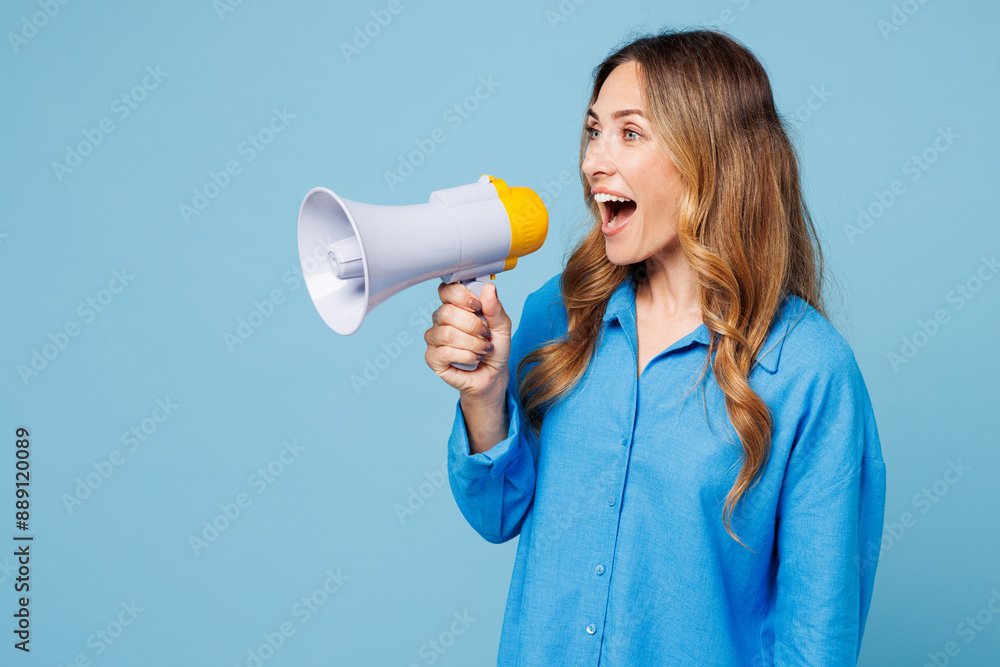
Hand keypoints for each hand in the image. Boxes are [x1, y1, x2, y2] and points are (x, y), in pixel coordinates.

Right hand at [423, 281, 511, 400]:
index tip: (477, 306)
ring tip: (482, 349)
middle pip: (447, 312)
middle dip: (473, 325)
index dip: (461, 296)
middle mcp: (440, 320)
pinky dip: (466, 356)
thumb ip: (495, 308)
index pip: (446, 290)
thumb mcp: (502, 326)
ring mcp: (434, 338)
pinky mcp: (432, 357)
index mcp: (455, 306)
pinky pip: (445, 352)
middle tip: (486, 334)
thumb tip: (489, 288)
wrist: (493, 374)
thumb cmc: (494, 348)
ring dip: (472, 343)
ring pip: (447, 334)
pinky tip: (473, 359)